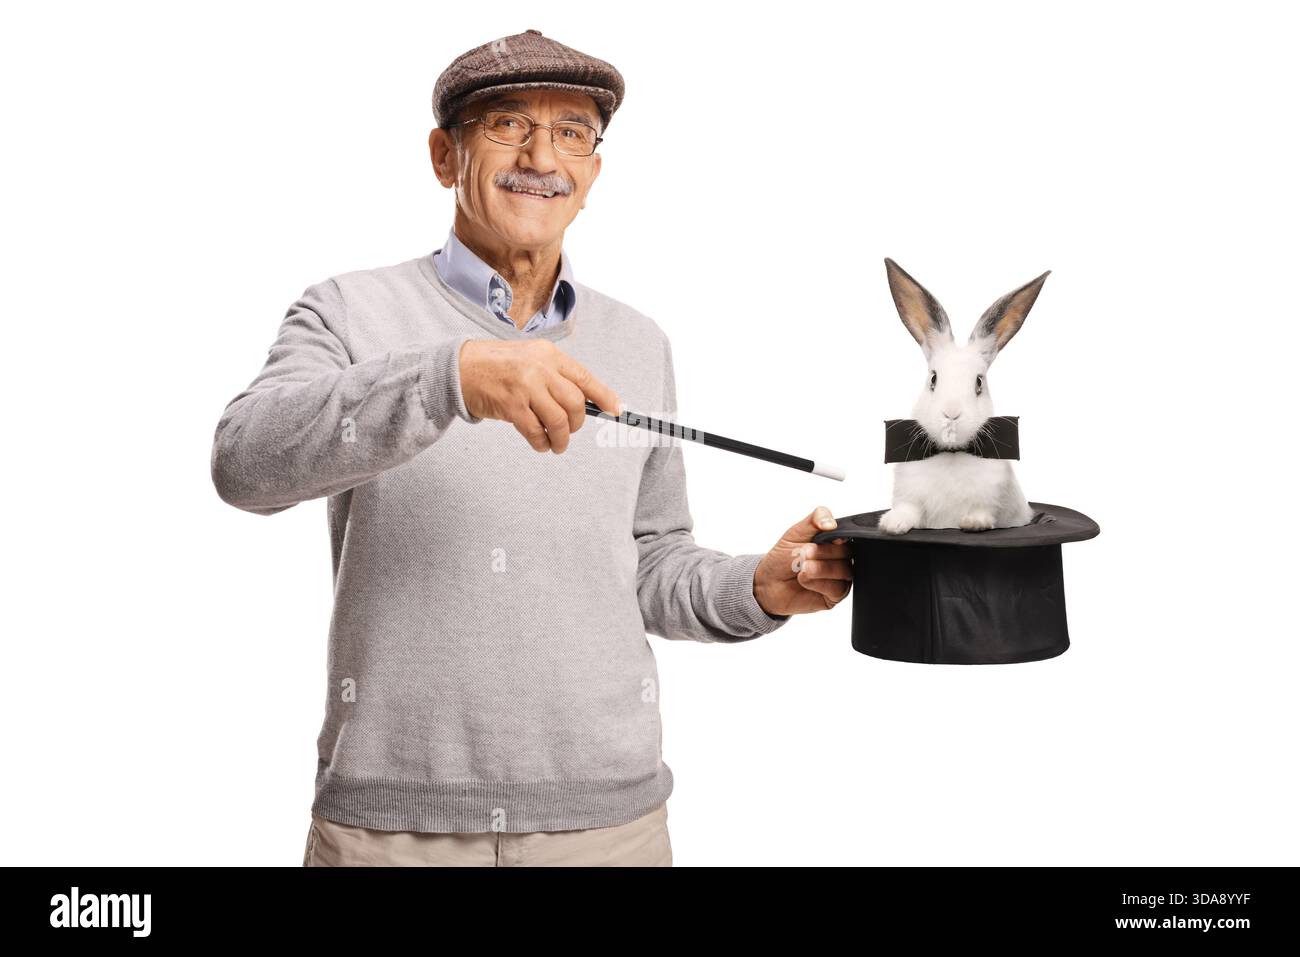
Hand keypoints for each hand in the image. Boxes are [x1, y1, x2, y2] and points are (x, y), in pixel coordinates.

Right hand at [458, 339, 621, 452]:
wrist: (459, 368)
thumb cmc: (496, 366)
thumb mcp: (530, 359)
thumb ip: (554, 376)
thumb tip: (583, 401)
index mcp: (549, 355)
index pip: (585, 378)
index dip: (604, 396)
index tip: (616, 410)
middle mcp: (540, 368)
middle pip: (575, 403)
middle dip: (577, 423)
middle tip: (569, 431)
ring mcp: (525, 386)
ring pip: (558, 420)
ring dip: (561, 439)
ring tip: (556, 445)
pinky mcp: (511, 405)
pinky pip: (536, 431)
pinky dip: (542, 442)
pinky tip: (541, 444)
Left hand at [752, 506, 852, 615]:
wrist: (769, 584)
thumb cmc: (783, 559)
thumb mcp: (796, 533)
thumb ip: (814, 519)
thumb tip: (831, 522)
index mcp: (835, 541)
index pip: (847, 534)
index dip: (836, 537)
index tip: (821, 540)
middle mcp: (841, 558)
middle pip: (846, 552)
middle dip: (821, 553)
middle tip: (803, 555)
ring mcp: (840, 577)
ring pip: (844, 570)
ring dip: (819, 569)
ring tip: (802, 569)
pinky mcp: (836, 595)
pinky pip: (838, 588)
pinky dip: (819, 584)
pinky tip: (805, 581)